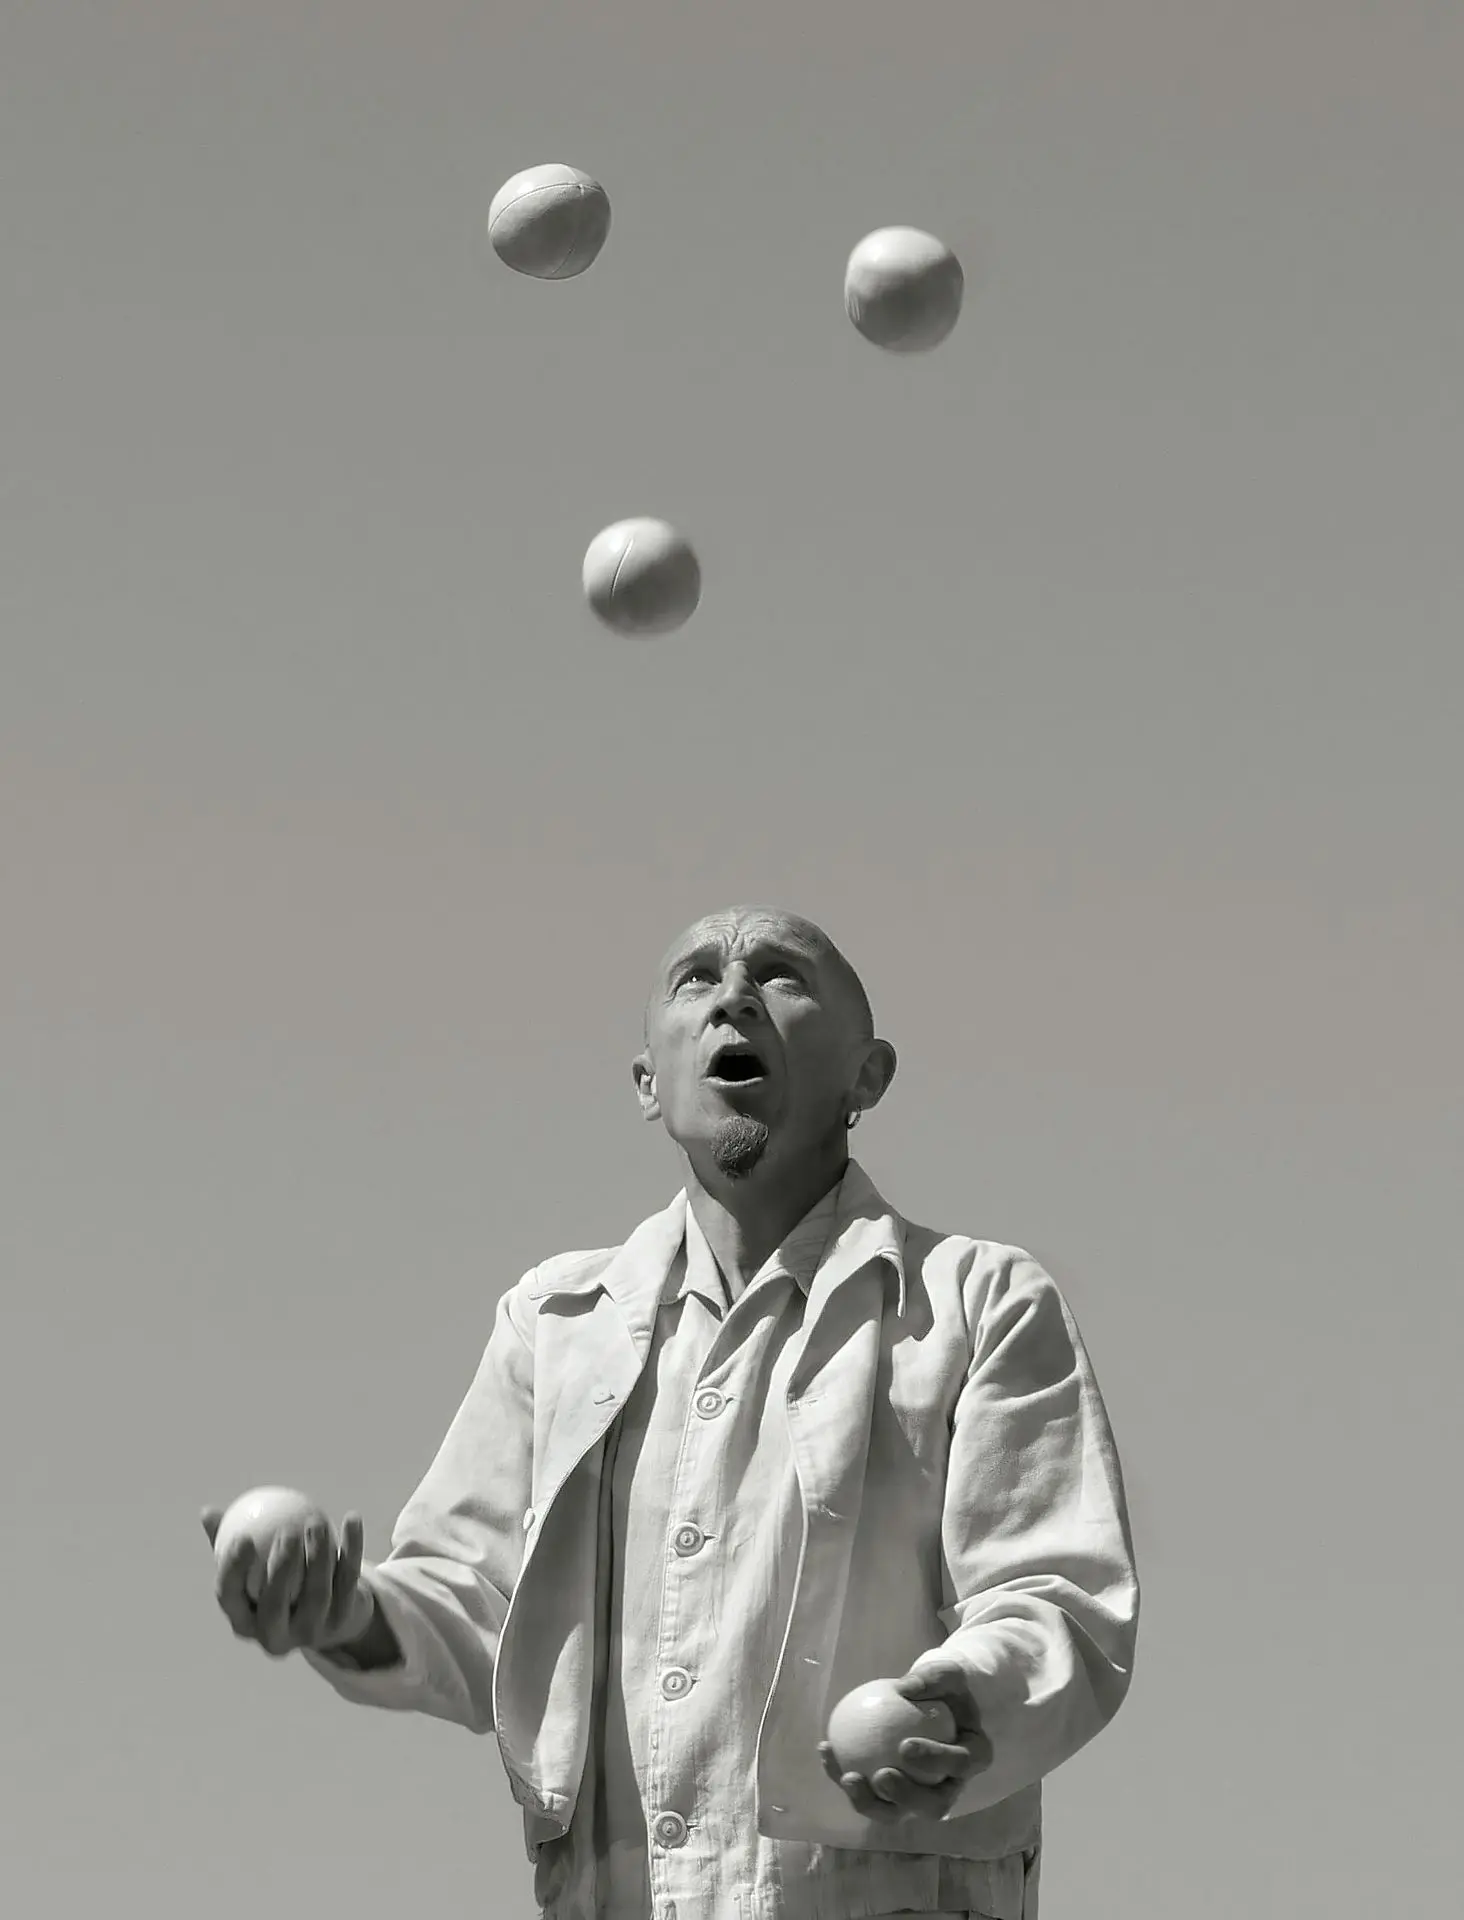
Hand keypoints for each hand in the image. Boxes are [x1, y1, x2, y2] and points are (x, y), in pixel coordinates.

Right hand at [201, 1501, 373, 1658]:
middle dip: (280, 1569)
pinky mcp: (342, 1622)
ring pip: (316, 1594)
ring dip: (318, 1555)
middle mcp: (274, 1637)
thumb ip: (229, 1542)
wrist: (326, 1612)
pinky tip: (351, 1518)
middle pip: (275, 1604)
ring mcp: (310, 1633)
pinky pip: (348, 1581)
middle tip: (286, 1532)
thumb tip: (208, 1512)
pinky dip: (351, 1548)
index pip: (230, 1597)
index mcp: (243, 1622)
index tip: (242, 1535)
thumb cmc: (276, 1581)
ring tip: (316, 1521)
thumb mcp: (250, 1566)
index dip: (233, 1569)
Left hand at [818, 1655, 992, 1823]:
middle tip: (880, 1776)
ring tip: (847, 1778)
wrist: (936, 1703)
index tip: (905, 1746)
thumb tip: (904, 1688)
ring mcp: (922, 1797)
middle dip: (906, 1798)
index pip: (959, 1764)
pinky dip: (845, 1776)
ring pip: (899, 1813)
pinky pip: (870, 1794)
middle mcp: (951, 1786)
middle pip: (934, 1805)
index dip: (935, 1761)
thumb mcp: (946, 1673)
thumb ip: (931, 1679)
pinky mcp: (895, 1798)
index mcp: (972, 1757)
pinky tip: (826, 1751)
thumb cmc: (944, 1689)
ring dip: (870, 1803)